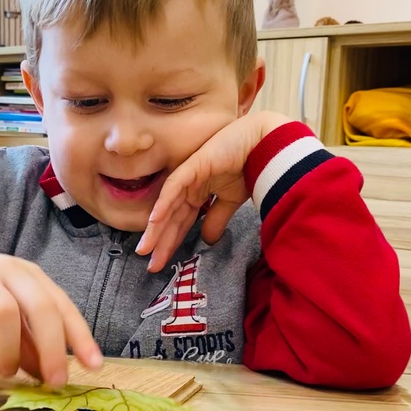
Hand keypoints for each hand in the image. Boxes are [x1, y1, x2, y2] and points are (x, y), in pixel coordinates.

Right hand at [0, 236, 102, 382]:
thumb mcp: (7, 311)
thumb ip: (28, 340)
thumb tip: (48, 375)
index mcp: (30, 276)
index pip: (62, 305)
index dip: (80, 337)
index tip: (94, 367)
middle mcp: (9, 272)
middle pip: (40, 307)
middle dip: (52, 349)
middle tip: (54, 382)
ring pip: (4, 314)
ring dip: (10, 352)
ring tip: (6, 372)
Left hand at [136, 111, 290, 271]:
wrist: (265, 145)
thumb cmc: (250, 167)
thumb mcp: (231, 201)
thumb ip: (217, 219)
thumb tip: (208, 241)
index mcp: (197, 194)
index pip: (180, 222)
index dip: (170, 242)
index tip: (161, 262)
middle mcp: (188, 187)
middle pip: (170, 218)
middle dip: (159, 242)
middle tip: (150, 264)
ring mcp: (188, 175)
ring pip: (167, 206)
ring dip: (155, 228)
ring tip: (145, 249)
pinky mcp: (192, 166)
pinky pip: (173, 187)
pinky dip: (164, 204)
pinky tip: (154, 222)